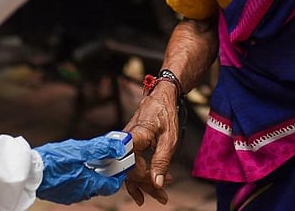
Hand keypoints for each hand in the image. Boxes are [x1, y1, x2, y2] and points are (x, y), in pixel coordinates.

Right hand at [33, 135, 128, 204]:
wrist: (29, 172)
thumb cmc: (54, 161)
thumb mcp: (80, 150)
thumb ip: (101, 148)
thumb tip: (119, 146)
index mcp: (89, 184)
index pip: (112, 185)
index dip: (120, 174)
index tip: (122, 163)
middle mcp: (81, 193)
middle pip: (101, 184)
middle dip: (107, 172)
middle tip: (108, 157)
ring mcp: (70, 195)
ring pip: (88, 185)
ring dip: (93, 173)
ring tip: (91, 159)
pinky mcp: (60, 193)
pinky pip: (76, 186)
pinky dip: (81, 176)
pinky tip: (75, 165)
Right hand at [123, 83, 181, 205]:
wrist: (161, 95)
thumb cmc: (165, 113)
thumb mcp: (169, 139)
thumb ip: (161, 161)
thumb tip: (157, 183)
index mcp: (133, 137)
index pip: (131, 165)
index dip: (141, 178)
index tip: (156, 186)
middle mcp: (125, 141)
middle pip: (131, 170)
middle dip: (146, 186)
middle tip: (162, 197)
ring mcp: (126, 143)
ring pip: (131, 168)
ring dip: (145, 182)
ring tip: (159, 195)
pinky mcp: (130, 144)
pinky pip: (133, 162)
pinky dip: (143, 173)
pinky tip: (150, 182)